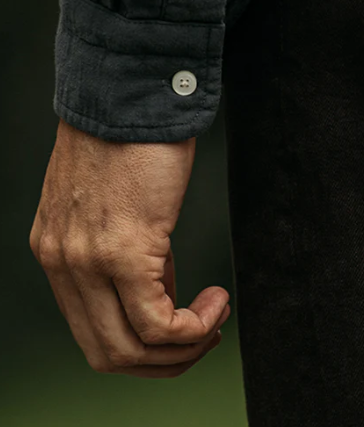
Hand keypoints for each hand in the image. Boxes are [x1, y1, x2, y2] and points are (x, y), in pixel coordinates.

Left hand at [29, 118, 230, 378]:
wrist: (130, 92)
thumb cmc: (129, 134)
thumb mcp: (112, 201)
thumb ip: (124, 246)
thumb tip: (160, 286)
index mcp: (56, 250)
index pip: (90, 330)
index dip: (141, 343)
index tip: (179, 322)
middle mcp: (62, 263)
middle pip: (107, 354)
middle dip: (163, 362)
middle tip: (202, 337)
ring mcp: (87, 261)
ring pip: (131, 349)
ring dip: (183, 349)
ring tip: (214, 320)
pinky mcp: (123, 251)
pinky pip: (158, 323)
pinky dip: (194, 328)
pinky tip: (216, 303)